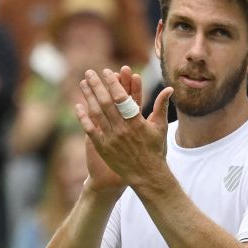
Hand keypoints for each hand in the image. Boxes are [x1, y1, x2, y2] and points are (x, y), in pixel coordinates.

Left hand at [75, 67, 172, 190]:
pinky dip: (83, 118)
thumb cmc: (155, 150)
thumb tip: (169, 88)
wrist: (146, 176)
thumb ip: (162, 106)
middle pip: (106, 102)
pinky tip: (78, 106)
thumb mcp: (160, 127)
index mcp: (136, 122)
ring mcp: (111, 138)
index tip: (107, 72)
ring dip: (88, 97)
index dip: (113, 83)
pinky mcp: (103, 148)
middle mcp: (122, 129)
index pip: (122, 98)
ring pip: (96, 113)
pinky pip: (90, 130)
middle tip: (89, 72)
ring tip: (82, 83)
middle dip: (97, 85)